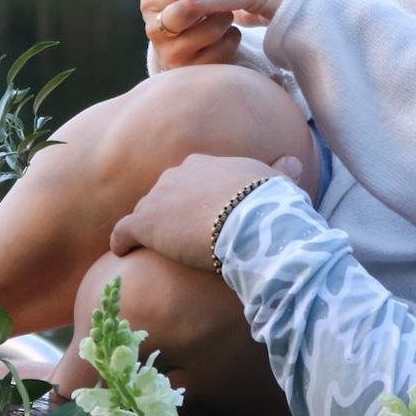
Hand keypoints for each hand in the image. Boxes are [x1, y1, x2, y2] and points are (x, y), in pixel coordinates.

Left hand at [109, 153, 303, 269]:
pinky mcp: (144, 223)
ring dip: (148, 228)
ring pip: (145, 212)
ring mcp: (158, 197)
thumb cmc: (268, 205)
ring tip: (152, 248)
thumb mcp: (278, 183)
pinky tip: (123, 253)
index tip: (199, 214)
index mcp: (206, 163)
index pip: (191, 177)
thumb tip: (294, 162)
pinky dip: (122, 241)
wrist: (249, 220)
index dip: (193, 198)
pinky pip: (123, 231)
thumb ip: (280, 173)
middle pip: (165, 193)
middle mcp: (178, 173)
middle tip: (178, 235)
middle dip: (169, 211)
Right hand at [141, 0, 240, 68]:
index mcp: (150, 3)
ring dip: (225, 18)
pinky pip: (222, 51)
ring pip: (209, 32)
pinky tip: (230, 31)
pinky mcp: (191, 70)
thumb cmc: (190, 5)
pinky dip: (231, 37)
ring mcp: (171, 54)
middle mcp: (154, 30)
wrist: (187, 45)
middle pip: (183, 12)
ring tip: (228, 11)